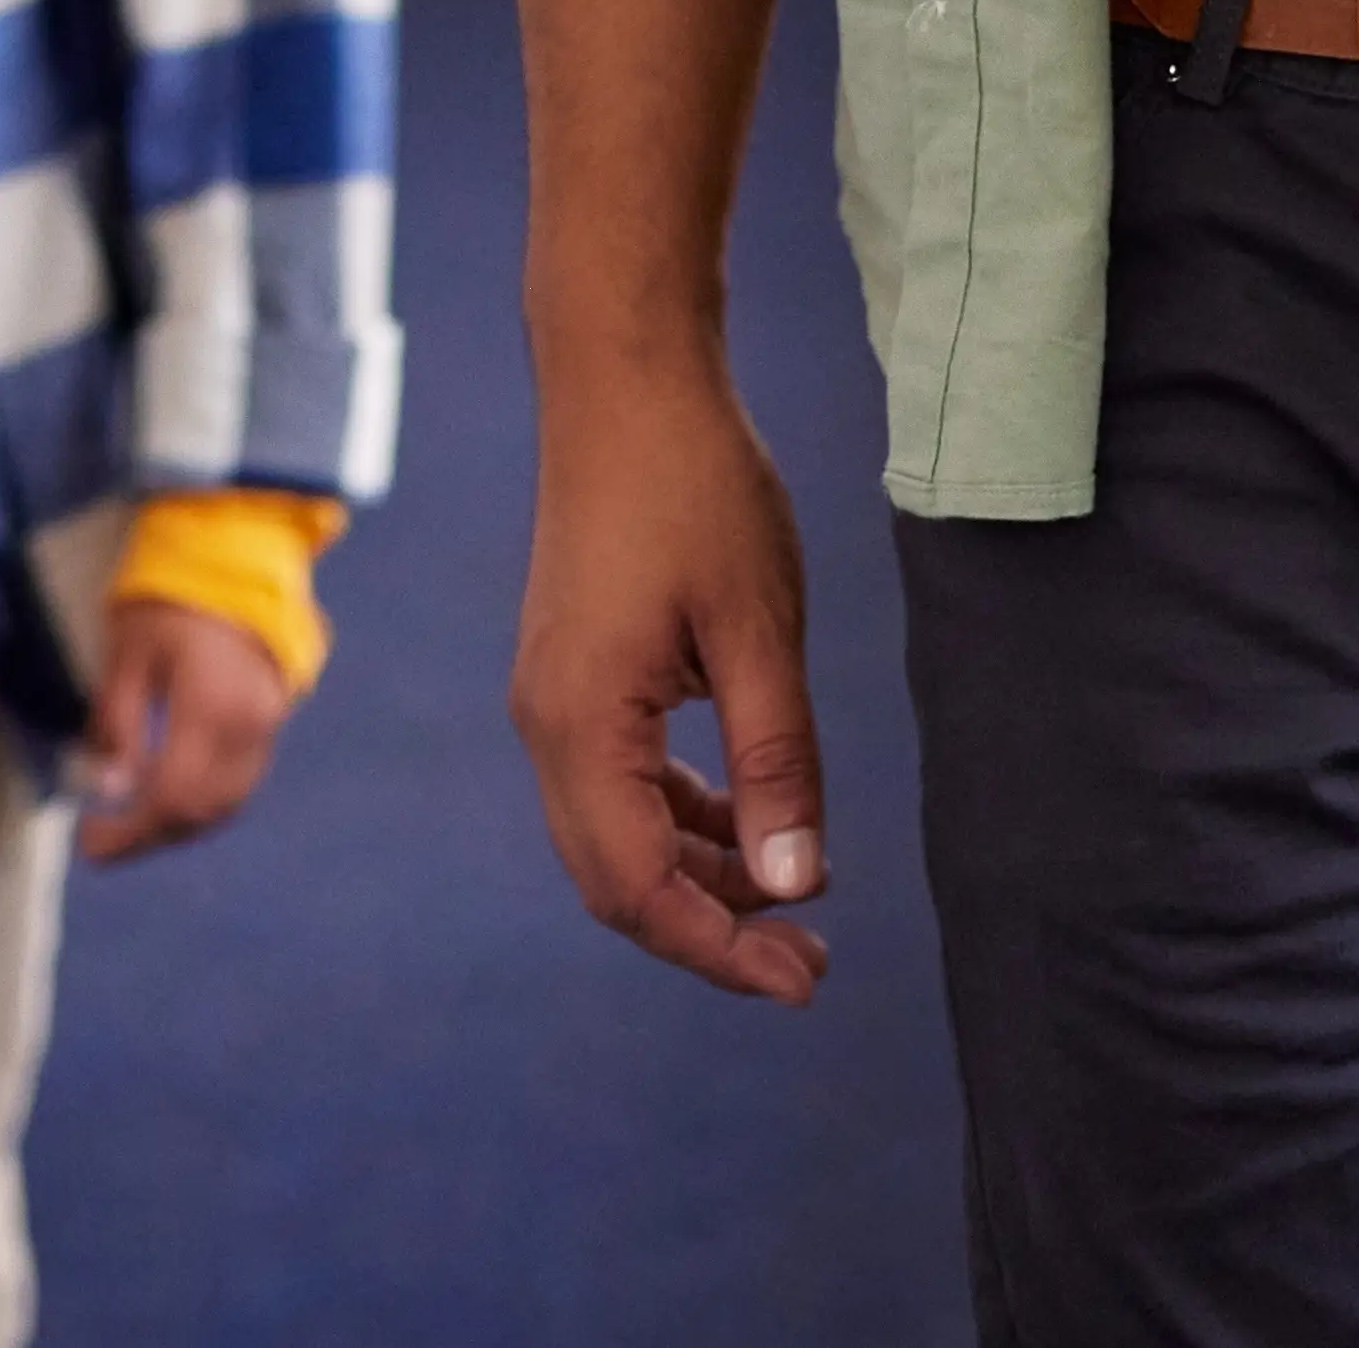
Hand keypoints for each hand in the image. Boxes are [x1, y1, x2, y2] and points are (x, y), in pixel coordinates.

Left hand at [73, 596, 293, 864]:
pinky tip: (167, 801)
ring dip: (176, 827)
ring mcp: (267, 728)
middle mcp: (248, 728)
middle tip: (102, 844)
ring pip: (224, 806)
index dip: (128, 831)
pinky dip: (201, 805)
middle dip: (148, 837)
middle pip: (200, 812)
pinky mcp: (272, 724)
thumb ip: (117, 720)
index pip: (170, 796)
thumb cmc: (170, 599)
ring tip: (129, 828)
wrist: (235, 558)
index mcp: (210, 708)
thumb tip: (106, 788)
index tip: (87, 843)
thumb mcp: (127, 650)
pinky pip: (239, 785)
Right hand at [506, 358, 826, 1001]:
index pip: (639, 889)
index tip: (804, 980)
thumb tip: (795, 885)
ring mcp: (553, 698)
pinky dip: (682, 819)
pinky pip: (619, 782)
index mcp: (580, 723)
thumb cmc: (694, 487)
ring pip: (617, 836)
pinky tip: (750, 821)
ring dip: (699, 878)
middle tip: (811, 961)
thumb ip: (776, 764)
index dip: (721, 952)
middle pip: (615, 881)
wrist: (623, 378)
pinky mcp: (574, 672)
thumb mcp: (759, 631)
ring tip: (794, 896)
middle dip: (710, 932)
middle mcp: (547, 724)